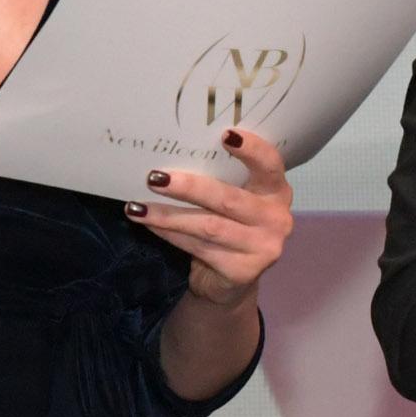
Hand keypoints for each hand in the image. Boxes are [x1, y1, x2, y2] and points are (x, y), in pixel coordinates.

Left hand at [128, 128, 294, 307]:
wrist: (231, 282)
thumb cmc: (229, 225)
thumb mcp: (234, 198)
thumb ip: (220, 179)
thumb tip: (173, 152)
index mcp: (276, 191)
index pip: (271, 165)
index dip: (252, 150)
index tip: (225, 134)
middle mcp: (278, 219)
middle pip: (228, 199)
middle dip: (188, 187)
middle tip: (154, 178)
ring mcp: (263, 248)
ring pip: (208, 226)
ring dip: (168, 216)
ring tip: (137, 208)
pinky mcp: (243, 272)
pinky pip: (199, 247)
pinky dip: (170, 234)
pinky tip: (150, 225)